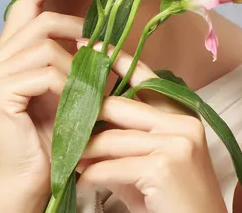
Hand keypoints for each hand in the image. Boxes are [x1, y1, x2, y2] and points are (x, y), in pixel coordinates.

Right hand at [0, 0, 83, 208]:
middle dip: (76, 29)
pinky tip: (77, 102)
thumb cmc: (46, 141)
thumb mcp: (59, 94)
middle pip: (39, 22)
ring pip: (45, 44)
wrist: (23, 185)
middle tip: (102, 47)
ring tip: (96, 86)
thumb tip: (95, 39)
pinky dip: (69, 83)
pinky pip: (45, 69)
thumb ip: (65, 63)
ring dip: (78, 63)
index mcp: (3, 57)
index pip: (22, 8)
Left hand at [76, 44, 226, 212]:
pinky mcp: (164, 167)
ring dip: (85, 152)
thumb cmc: (172, 200)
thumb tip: (87, 124)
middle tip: (60, 113)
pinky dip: (92, 175)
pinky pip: (112, 165)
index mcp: (181, 115)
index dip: (115, 59)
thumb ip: (124, 139)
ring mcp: (176, 143)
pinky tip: (83, 182)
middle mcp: (182, 123)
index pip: (144, 76)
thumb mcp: (150, 162)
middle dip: (87, 114)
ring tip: (69, 160)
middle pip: (119, 107)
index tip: (88, 45)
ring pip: (111, 139)